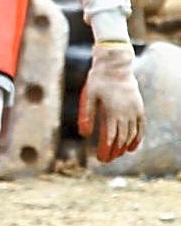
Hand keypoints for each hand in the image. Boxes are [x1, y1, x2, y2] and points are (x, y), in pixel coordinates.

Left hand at [82, 38, 146, 161]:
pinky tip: (133, 146)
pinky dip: (138, 136)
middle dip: (114, 151)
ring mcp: (134, 110)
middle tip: (106, 160)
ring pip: (132, 133)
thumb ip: (87, 115)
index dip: (106, 150)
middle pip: (122, 138)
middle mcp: (125, 113)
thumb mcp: (88, 96)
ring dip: (125, 146)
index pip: (111, 137)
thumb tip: (84, 135)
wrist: (116, 65)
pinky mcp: (138, 106)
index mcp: (112, 111)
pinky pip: (141, 125)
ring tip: (118, 155)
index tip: (101, 158)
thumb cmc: (98, 80)